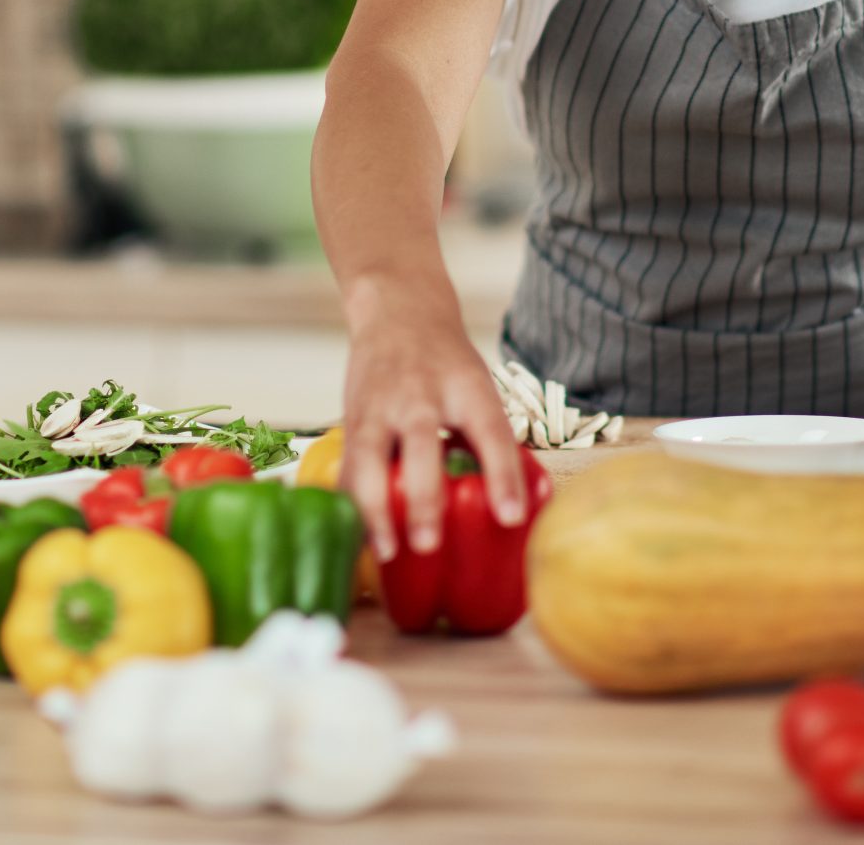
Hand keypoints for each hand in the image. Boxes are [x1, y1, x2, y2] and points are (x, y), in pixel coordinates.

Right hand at [337, 298, 529, 561]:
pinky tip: (358, 537)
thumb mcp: (479, 391)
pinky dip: (350, 503)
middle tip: (428, 544)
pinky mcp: (351, 418)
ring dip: (374, 508)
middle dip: (423, 498)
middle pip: (422, 444)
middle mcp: (420, 393)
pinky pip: (346, 465)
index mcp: (466, 387)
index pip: (489, 430)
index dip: (502, 475)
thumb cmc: (448, 366)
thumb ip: (491, 443)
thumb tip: (517, 511)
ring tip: (385, 552)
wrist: (399, 312)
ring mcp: (380, 404)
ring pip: (369, 456)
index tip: (511, 518)